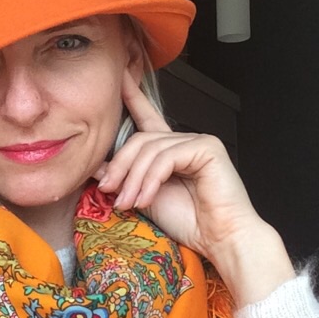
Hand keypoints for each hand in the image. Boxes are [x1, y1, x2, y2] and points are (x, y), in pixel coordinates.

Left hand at [93, 72, 294, 305]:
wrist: (220, 239)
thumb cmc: (190, 222)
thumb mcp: (145, 197)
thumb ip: (126, 179)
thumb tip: (98, 167)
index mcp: (170, 151)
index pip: (147, 118)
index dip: (133, 97)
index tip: (119, 78)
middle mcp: (184, 141)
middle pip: (140, 139)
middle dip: (120, 167)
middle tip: (110, 192)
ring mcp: (197, 142)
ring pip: (150, 150)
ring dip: (133, 179)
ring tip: (127, 203)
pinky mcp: (207, 148)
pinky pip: (167, 157)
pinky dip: (151, 179)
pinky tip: (146, 198)